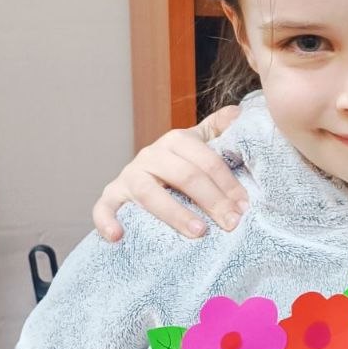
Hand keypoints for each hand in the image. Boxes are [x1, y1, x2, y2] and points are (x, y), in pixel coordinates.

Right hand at [93, 106, 243, 241]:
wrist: (145, 174)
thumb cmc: (181, 163)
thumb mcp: (200, 142)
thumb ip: (219, 128)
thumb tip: (239, 112)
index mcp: (176, 140)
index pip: (207, 161)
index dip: (228, 184)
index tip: (243, 206)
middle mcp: (151, 155)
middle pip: (184, 176)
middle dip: (212, 201)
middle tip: (231, 223)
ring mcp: (129, 175)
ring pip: (150, 193)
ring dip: (175, 214)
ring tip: (199, 232)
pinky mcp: (111, 195)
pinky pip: (104, 207)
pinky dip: (107, 221)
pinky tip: (118, 236)